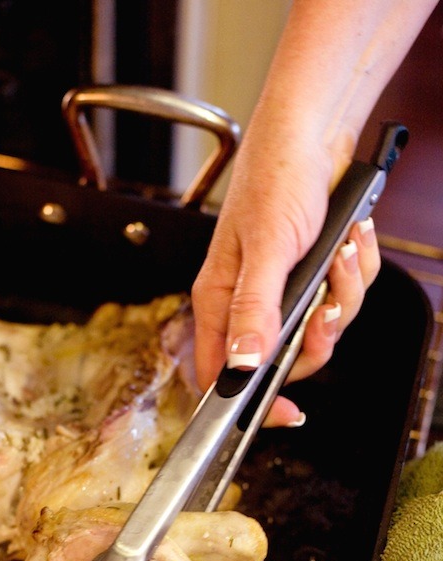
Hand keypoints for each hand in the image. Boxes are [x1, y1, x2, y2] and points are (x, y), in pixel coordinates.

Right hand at [192, 147, 381, 426]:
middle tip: (328, 309)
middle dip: (318, 337)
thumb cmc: (275, 177)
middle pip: (284, 358)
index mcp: (220, 301)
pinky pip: (343, 298)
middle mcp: (248, 302)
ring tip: (345, 253)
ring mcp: (283, 290)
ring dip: (345, 294)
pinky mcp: (313, 274)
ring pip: (321, 328)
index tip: (285, 412)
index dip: (250, 400)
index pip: (221, 373)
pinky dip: (357, 272)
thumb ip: (255, 310)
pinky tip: (353, 240)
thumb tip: (244, 366)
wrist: (315, 131)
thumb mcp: (267, 249)